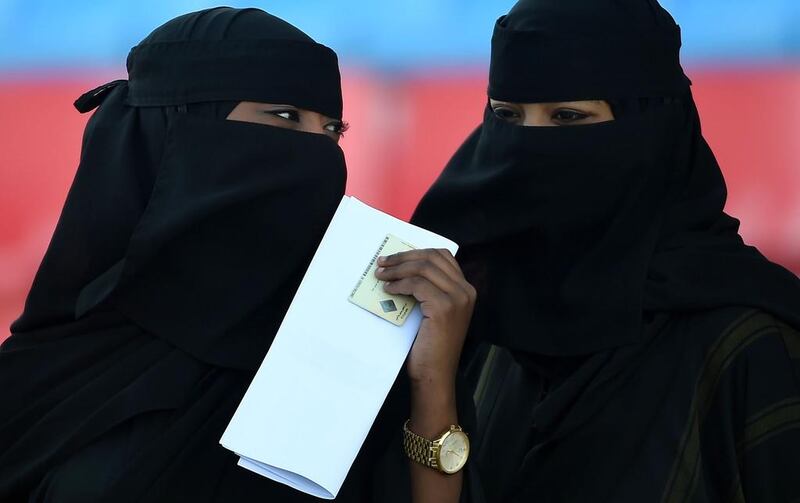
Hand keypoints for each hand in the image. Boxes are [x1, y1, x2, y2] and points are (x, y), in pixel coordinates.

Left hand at [375, 249, 475, 389]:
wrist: (434, 374)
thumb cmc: (431, 347)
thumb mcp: (435, 311)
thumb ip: (430, 290)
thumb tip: (403, 268)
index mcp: (466, 290)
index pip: (442, 256)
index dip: (416, 253)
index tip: (395, 258)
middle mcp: (466, 291)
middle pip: (431, 258)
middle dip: (403, 257)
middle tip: (383, 263)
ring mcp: (457, 299)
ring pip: (423, 268)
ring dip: (398, 269)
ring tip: (381, 275)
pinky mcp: (443, 308)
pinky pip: (416, 285)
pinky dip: (399, 284)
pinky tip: (389, 289)